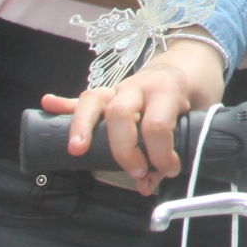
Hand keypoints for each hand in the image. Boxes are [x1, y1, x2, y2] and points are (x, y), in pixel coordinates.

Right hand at [42, 39, 226, 196]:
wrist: (190, 60)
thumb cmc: (194, 91)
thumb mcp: (198, 116)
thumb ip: (178, 148)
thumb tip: (148, 186)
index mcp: (166, 91)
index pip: (157, 125)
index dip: (161, 154)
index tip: (169, 169)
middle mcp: (138, 87)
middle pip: (120, 114)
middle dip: (124, 149)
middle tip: (136, 173)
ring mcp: (119, 88)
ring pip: (94, 101)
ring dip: (82, 126)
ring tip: (77, 150)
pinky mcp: (107, 94)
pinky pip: (82, 99)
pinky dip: (63, 105)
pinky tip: (48, 104)